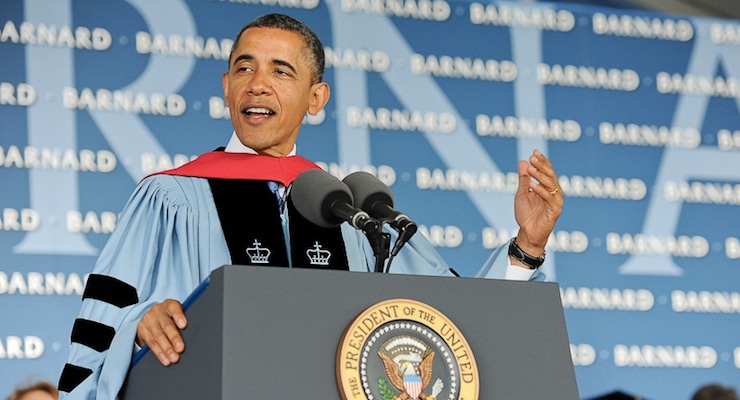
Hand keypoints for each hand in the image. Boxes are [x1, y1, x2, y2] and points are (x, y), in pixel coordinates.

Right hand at [136, 299, 187, 365]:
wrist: (151, 317)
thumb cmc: (169, 317)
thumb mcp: (175, 314)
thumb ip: (183, 321)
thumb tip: (196, 333)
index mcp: (169, 305)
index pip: (174, 308)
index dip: (179, 316)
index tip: (184, 325)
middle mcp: (158, 311)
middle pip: (166, 325)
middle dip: (174, 338)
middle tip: (180, 349)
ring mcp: (148, 320)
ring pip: (158, 337)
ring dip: (167, 349)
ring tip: (174, 358)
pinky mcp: (142, 330)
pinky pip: (151, 344)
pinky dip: (159, 353)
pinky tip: (165, 359)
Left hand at [512, 150, 562, 265]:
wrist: (527, 233)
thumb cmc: (526, 215)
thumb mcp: (522, 193)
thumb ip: (524, 179)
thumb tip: (523, 161)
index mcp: (548, 188)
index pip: (548, 171)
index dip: (542, 161)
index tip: (534, 152)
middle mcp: (555, 193)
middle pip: (551, 176)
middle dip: (542, 165)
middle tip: (532, 158)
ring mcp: (556, 202)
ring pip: (551, 185)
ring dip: (540, 176)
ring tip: (530, 168)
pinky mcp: (555, 211)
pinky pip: (549, 199)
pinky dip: (540, 191)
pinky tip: (531, 185)